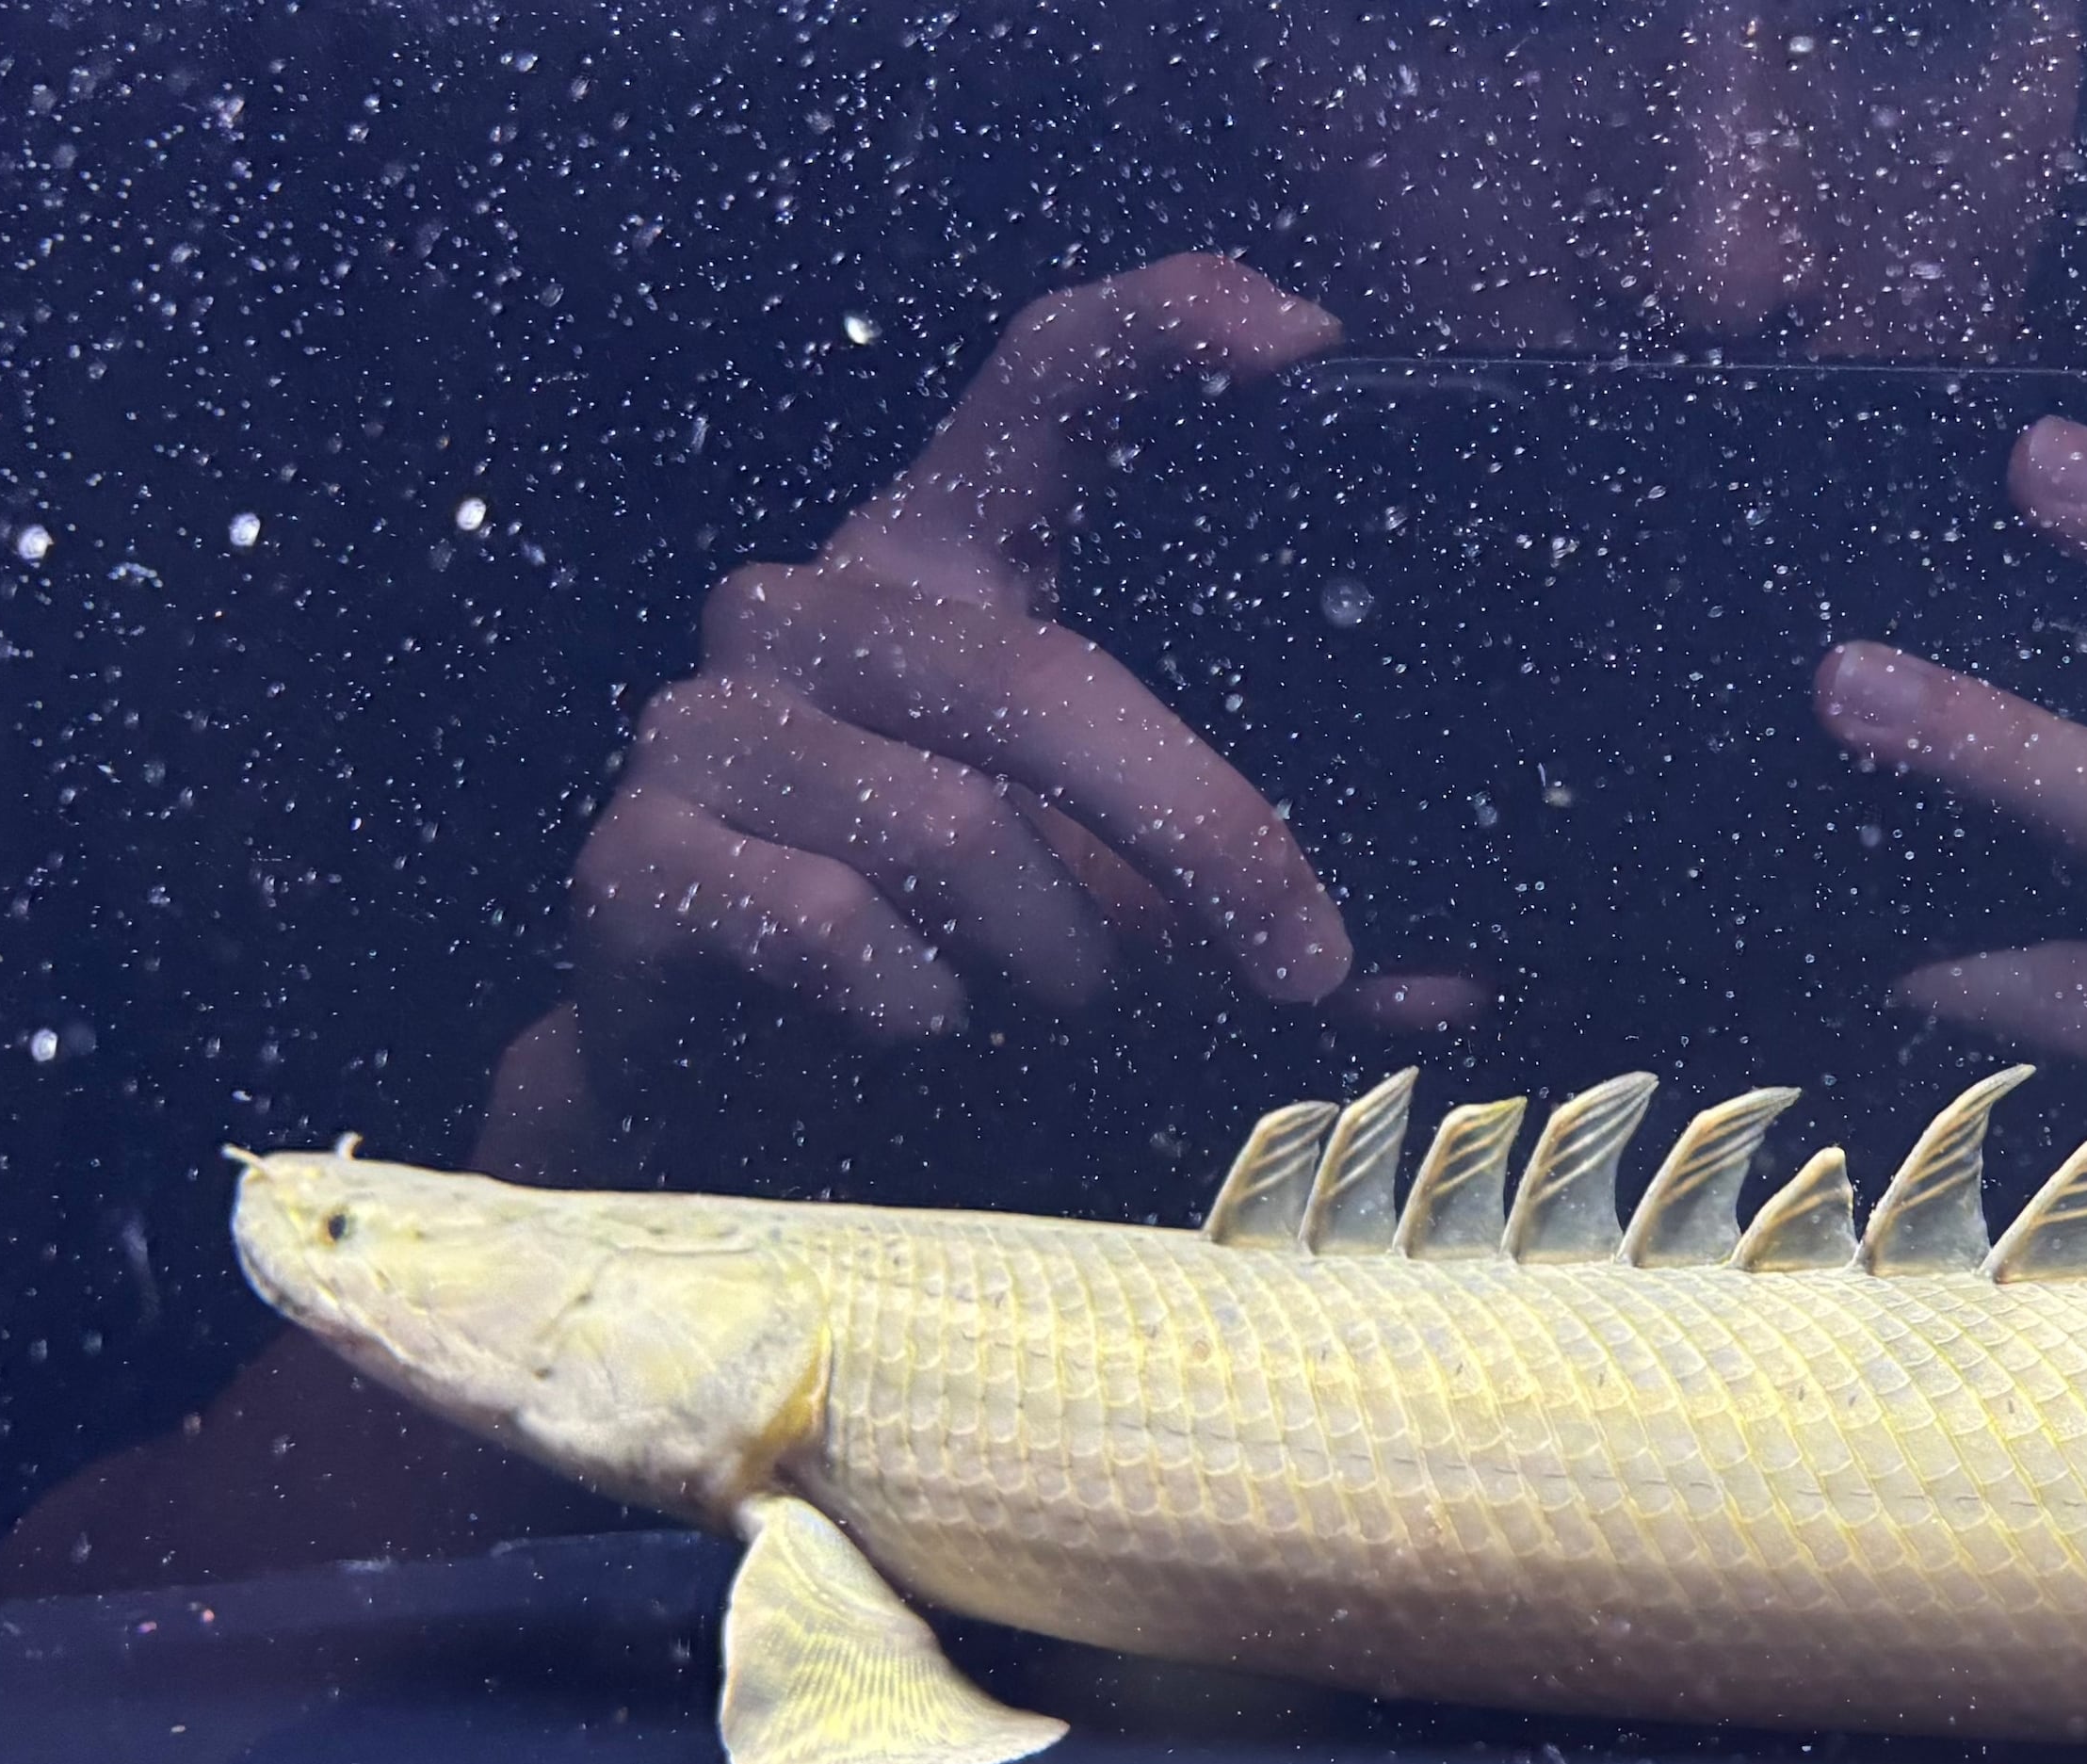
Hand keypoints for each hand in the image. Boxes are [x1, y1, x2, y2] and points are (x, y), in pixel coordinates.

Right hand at [570, 254, 1364, 1045]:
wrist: (747, 1110)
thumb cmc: (971, 964)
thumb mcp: (1136, 906)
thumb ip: (1272, 915)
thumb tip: (1452, 985)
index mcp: (946, 561)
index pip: (1046, 384)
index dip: (1164, 331)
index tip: (1301, 341)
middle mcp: (814, 609)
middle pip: (1042, 683)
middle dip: (1203, 839)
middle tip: (1298, 960)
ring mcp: (705, 724)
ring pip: (951, 833)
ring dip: (1061, 960)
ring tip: (1069, 1009)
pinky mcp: (634, 860)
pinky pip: (828, 924)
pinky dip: (923, 1006)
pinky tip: (929, 1025)